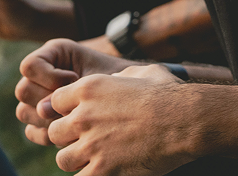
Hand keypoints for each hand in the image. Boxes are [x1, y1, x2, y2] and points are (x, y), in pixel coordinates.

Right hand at [15, 39, 133, 145]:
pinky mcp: (42, 118)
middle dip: (48, 101)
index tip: (76, 79)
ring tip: (72, 118)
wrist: (126, 93)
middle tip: (74, 103)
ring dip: (46, 119)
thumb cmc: (114, 77)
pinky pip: (31, 130)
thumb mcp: (95, 74)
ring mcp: (39, 96)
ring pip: (23, 112)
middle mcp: (42, 73)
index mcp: (53, 53)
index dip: (50, 77)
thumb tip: (43, 111)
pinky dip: (46, 134)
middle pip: (23, 90)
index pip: (30, 66)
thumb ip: (70, 88)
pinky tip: (68, 131)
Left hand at [48, 64, 192, 173]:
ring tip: (95, 157)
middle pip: (54, 131)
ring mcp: (90, 145)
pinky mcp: (101, 171)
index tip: (80, 116)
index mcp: (88, 88)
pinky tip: (105, 170)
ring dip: (76, 159)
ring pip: (63, 159)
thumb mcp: (138, 72)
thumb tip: (112, 82)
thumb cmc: (166, 92)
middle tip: (87, 139)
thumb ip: (116, 78)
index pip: (55, 102)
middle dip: (68, 136)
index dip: (66, 110)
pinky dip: (90, 175)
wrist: (182, 120)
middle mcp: (83, 116)